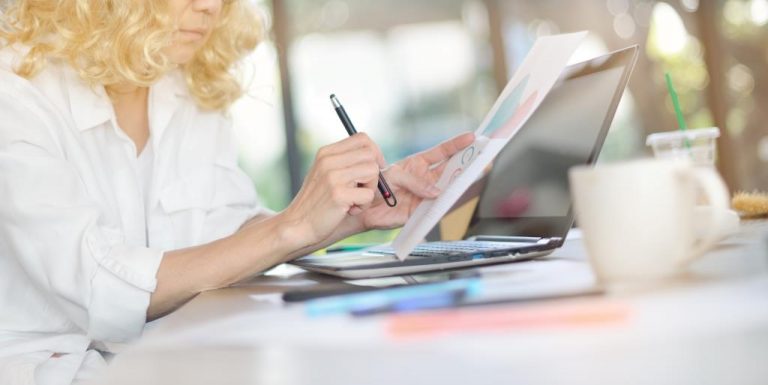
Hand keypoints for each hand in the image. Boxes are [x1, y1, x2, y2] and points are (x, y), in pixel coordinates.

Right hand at [281, 133, 384, 248]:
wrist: (296, 225)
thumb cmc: (315, 202)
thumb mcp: (325, 174)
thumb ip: (344, 162)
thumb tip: (376, 157)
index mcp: (326, 153)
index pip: (362, 138)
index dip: (374, 153)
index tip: (372, 169)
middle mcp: (328, 160)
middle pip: (371, 155)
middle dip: (374, 174)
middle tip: (362, 189)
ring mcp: (332, 177)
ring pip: (373, 171)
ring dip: (370, 190)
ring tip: (354, 200)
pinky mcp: (338, 195)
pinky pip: (369, 194)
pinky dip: (363, 206)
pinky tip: (349, 210)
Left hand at [349, 132, 474, 230]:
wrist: (363, 206)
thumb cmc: (376, 185)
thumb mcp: (394, 176)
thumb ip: (415, 181)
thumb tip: (436, 191)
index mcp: (419, 165)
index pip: (442, 152)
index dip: (457, 145)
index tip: (471, 137)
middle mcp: (426, 180)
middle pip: (451, 171)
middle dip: (466, 164)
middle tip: (481, 159)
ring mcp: (425, 196)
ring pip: (447, 190)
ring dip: (459, 185)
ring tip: (471, 178)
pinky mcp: (420, 212)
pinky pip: (436, 209)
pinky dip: (444, 206)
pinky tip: (451, 200)